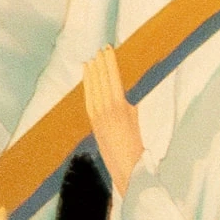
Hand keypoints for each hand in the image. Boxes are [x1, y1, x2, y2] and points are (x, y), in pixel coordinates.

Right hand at [78, 42, 143, 192]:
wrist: (127, 170)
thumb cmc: (122, 158)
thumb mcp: (115, 137)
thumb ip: (120, 120)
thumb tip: (129, 106)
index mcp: (96, 119)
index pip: (91, 92)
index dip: (90, 77)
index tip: (89, 64)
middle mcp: (98, 112)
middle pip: (96, 84)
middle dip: (98, 66)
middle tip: (100, 49)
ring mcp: (107, 110)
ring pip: (102, 81)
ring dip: (103, 64)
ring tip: (104, 50)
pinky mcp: (117, 109)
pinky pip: (110, 85)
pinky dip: (106, 72)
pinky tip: (103, 62)